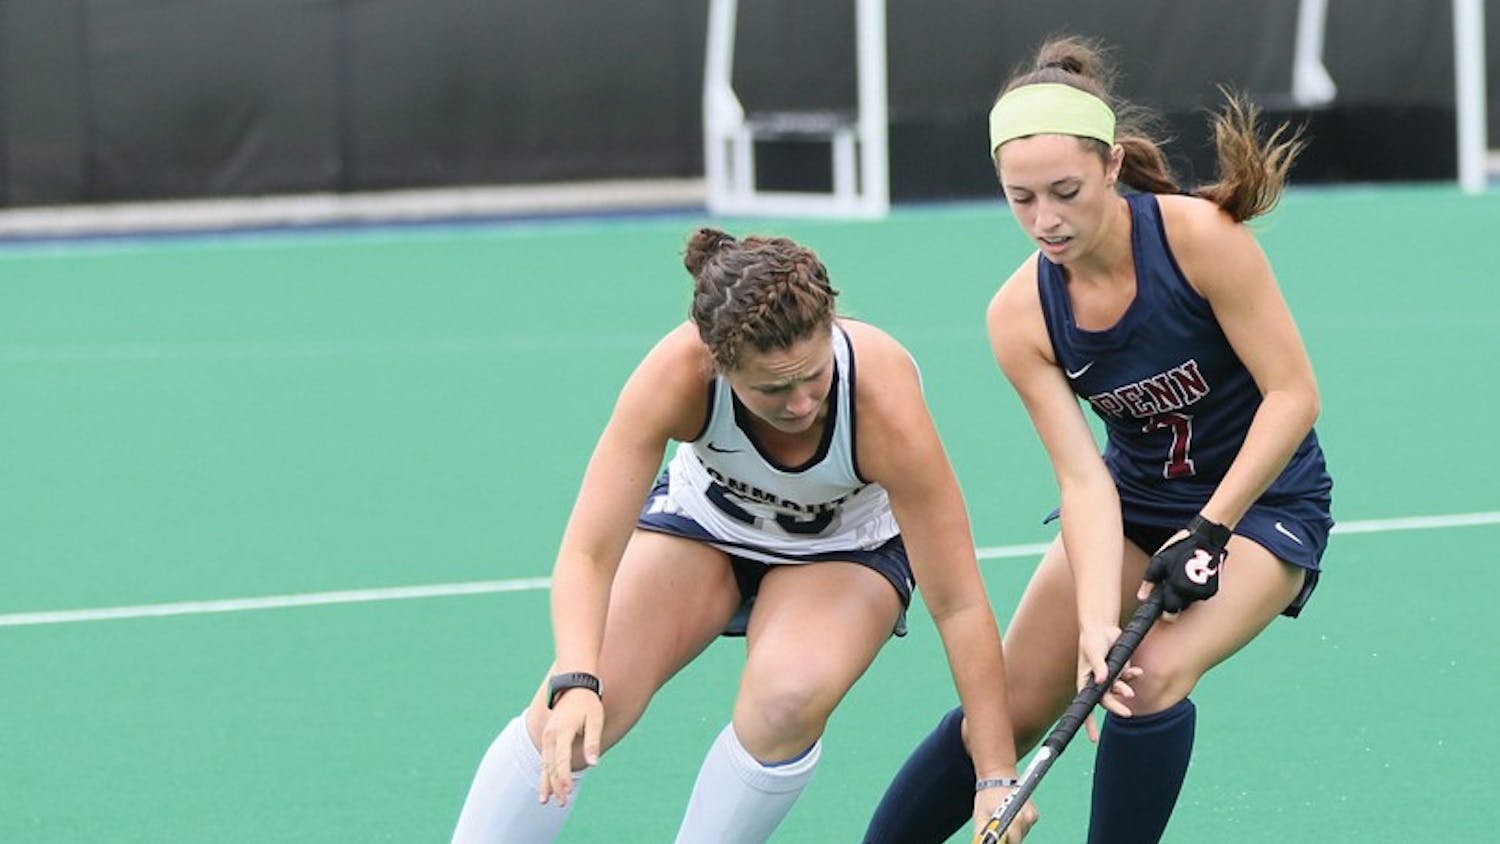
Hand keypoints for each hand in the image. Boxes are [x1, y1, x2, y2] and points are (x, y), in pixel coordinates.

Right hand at [537, 689, 603, 805]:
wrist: (574, 685)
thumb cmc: (588, 703)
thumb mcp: (595, 720)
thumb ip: (593, 742)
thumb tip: (594, 764)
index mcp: (562, 731)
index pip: (561, 760)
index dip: (564, 777)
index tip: (568, 791)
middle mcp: (550, 736)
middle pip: (551, 766)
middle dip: (556, 785)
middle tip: (563, 803)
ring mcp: (547, 737)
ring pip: (545, 764)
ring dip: (547, 783)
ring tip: (546, 801)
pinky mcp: (547, 738)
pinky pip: (544, 760)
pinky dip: (544, 774)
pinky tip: (545, 787)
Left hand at [973, 783, 1037, 842]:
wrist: (999, 775)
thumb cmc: (988, 794)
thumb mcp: (980, 815)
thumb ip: (982, 833)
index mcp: (1012, 819)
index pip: (1010, 842)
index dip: (1002, 842)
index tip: (996, 838)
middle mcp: (1025, 819)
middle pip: (1016, 840)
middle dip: (1006, 838)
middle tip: (996, 829)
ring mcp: (1031, 817)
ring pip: (1021, 834)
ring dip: (1012, 832)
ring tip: (1003, 818)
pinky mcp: (1034, 815)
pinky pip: (1025, 827)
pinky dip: (1018, 825)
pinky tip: (1010, 815)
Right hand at [1076, 624, 1141, 741]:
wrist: (1102, 627)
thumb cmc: (1092, 640)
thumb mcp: (1093, 652)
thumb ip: (1099, 666)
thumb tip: (1102, 681)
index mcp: (1085, 682)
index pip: (1085, 706)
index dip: (1088, 723)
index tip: (1092, 738)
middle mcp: (1097, 683)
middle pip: (1106, 702)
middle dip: (1116, 708)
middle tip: (1127, 714)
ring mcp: (1110, 678)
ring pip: (1119, 691)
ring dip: (1125, 691)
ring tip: (1130, 691)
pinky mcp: (1120, 670)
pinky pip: (1128, 679)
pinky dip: (1133, 676)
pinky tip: (1137, 671)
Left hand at [1140, 514, 1230, 616]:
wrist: (1206, 539)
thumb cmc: (1180, 548)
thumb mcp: (1159, 561)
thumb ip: (1149, 581)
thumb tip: (1142, 598)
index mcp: (1176, 587)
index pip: (1170, 612)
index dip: (1165, 614)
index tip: (1163, 613)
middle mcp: (1191, 592)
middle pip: (1181, 607)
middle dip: (1175, 601)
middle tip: (1172, 585)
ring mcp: (1204, 591)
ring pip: (1191, 601)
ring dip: (1185, 594)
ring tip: (1183, 576)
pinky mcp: (1213, 588)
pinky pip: (1200, 595)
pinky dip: (1195, 589)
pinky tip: (1194, 576)